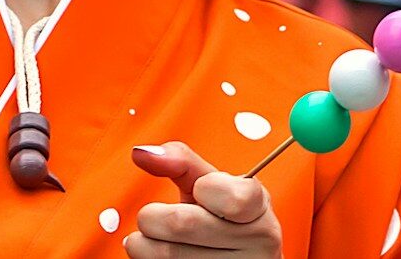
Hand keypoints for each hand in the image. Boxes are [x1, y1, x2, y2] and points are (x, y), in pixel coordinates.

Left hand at [126, 143, 281, 256]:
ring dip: (144, 243)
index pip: (233, 198)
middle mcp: (257, 246)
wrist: (231, 257)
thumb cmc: (218, 216)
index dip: (205, 190)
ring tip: (156, 239)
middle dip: (153, 215)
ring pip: (163, 253)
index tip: (200, 190)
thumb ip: (181, 162)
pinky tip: (165, 257)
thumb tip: (142, 153)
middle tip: (154, 217)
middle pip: (181, 224)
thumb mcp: (208, 184)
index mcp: (258, 208)